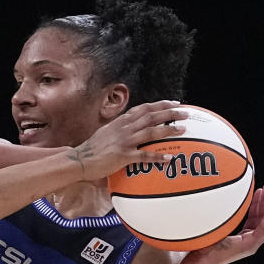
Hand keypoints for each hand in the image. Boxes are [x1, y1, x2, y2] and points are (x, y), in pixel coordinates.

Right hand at [75, 100, 189, 180]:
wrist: (79, 160)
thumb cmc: (91, 149)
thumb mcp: (106, 132)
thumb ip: (120, 128)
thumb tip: (131, 127)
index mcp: (120, 122)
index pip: (143, 109)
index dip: (160, 105)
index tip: (174, 103)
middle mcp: (124, 128)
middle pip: (151, 117)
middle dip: (170, 113)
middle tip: (185, 113)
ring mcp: (124, 142)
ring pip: (150, 132)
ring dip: (168, 130)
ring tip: (182, 129)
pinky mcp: (123, 156)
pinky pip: (143, 155)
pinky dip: (157, 156)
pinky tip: (168, 158)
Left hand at [182, 182, 263, 263]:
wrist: (200, 258)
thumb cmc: (202, 243)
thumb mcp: (215, 224)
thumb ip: (220, 214)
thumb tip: (213, 197)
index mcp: (242, 237)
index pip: (254, 218)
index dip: (258, 203)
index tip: (259, 189)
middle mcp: (249, 240)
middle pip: (263, 218)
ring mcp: (251, 243)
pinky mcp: (251, 244)